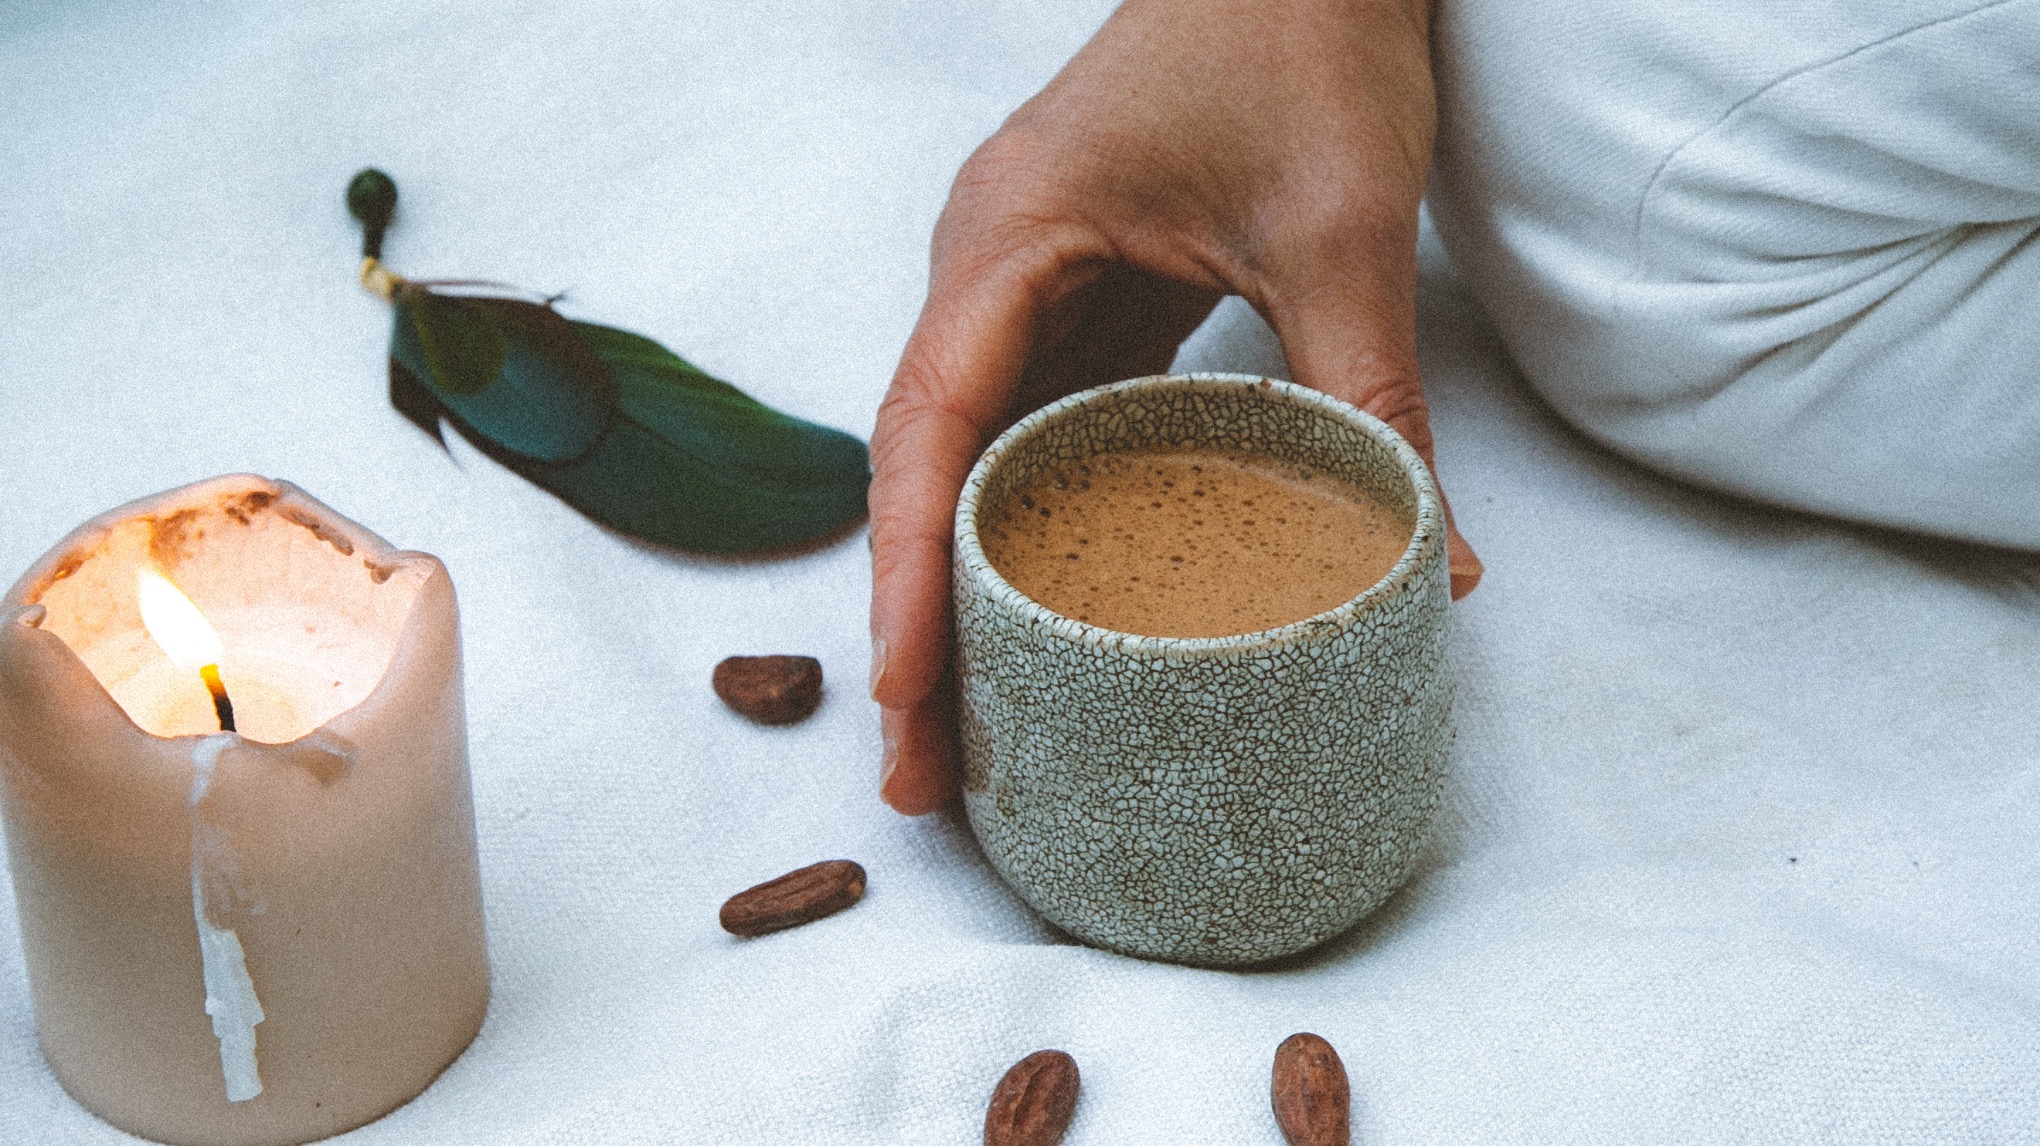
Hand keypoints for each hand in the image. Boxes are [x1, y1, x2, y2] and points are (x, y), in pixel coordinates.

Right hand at [868, 0, 1480, 814]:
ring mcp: (1032, 283)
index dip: (907, 573)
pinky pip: (1045, 426)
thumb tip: (1430, 565)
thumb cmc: (1301, 33)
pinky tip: (1064, 615)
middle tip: (928, 769)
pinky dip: (1043, 524)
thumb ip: (1369, 397)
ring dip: (973, 585)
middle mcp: (992, 268)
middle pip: (928, 469)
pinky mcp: (1087, 294)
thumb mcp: (1340, 225)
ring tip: (979, 722)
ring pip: (977, 459)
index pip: (927, 430)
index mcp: (1007, 237)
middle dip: (919, 619)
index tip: (910, 693)